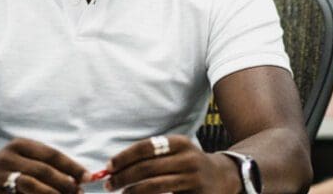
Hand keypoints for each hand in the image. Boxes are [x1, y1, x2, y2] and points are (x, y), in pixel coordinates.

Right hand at [0, 138, 87, 193]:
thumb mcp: (28, 158)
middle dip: (65, 182)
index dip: (72, 166)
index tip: (88, 177)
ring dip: (53, 193)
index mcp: (20, 144)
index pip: (52, 154)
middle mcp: (8, 158)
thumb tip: (81, 178)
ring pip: (32, 186)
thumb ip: (50, 165)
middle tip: (79, 192)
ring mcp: (0, 176)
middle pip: (43, 171)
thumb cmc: (15, 167)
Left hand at [106, 135, 240, 192]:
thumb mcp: (177, 151)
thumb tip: (116, 166)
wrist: (222, 178)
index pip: (146, 147)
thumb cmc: (189, 164)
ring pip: (154, 186)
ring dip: (132, 191)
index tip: (109, 166)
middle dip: (123, 176)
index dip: (124, 157)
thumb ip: (152, 155)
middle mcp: (187, 159)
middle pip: (147, 167)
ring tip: (121, 193)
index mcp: (180, 143)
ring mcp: (192, 179)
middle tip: (109, 184)